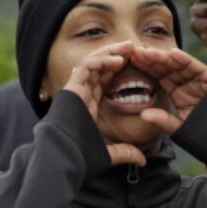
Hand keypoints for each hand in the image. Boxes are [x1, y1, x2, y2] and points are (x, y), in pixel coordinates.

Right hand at [61, 41, 146, 166]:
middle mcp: (81, 94)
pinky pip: (86, 67)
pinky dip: (102, 61)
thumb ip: (126, 152)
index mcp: (88, 103)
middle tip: (135, 47)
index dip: (119, 69)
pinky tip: (118, 60)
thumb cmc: (82, 158)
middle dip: (117, 54)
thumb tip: (143, 161)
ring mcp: (74, 90)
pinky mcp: (71, 89)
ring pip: (92, 62)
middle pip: (99, 66)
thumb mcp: (110, 153)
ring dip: (111, 51)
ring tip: (129, 46)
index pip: (104, 79)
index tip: (137, 63)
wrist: (63, 161)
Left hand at [127, 47, 206, 133]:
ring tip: (149, 52)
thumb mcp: (180, 128)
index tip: (130, 61)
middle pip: (166, 67)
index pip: (158, 75)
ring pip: (178, 64)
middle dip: (151, 59)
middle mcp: (186, 81)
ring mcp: (198, 78)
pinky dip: (186, 60)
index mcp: (176, 90)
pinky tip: (174, 54)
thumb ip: (164, 121)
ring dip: (164, 57)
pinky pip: (197, 67)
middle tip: (135, 52)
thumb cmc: (205, 131)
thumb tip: (143, 115)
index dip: (145, 68)